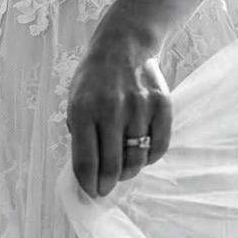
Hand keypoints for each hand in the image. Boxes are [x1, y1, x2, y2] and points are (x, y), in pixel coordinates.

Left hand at [66, 26, 172, 199]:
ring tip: (124, 169)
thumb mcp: (75, 102)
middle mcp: (111, 109)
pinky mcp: (162, 104)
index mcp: (84, 109)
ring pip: (137, 158)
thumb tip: (88, 173)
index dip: (88, 184)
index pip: (86, 161)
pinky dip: (150, 158)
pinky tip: (142, 154)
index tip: (92, 192)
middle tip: (106, 188)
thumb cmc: (95, 80)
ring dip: (129, 171)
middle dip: (108, 184)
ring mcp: (139, 106)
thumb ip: (80, 135)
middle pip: (112, 165)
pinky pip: (159, 146)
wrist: (124, 45)